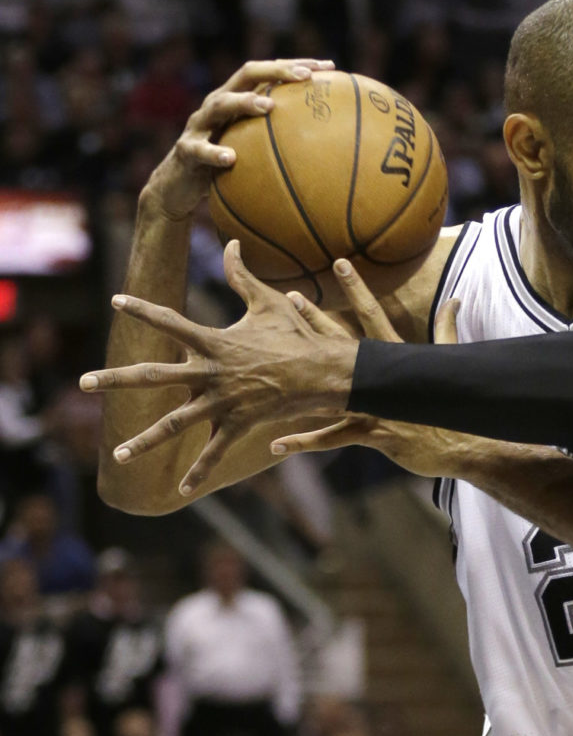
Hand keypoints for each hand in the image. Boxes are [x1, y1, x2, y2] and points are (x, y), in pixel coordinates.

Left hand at [79, 241, 357, 493]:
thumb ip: (243, 276)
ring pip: (176, 423)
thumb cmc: (298, 337)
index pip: (170, 322)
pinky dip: (200, 471)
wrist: (324, 373)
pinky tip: (180, 492)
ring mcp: (223, 401)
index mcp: (214, 342)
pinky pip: (215, 451)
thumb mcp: (270, 303)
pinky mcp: (239, 423)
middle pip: (154, 376)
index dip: (142, 310)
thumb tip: (232, 243)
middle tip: (84, 382)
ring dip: (146, 440)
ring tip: (119, 455)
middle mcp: (211, 373)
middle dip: (116, 379)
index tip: (116, 301)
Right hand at [143, 58, 333, 220]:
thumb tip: (329, 146)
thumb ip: (281, 139)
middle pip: (245, 75)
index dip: (295, 65)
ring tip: (268, 106)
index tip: (328, 66)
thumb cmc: (225, 165)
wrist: (178, 186)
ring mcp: (199, 125)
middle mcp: (217, 104)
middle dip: (275, 71)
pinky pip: (199, 150)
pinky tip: (231, 159)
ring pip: (219, 104)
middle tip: (304, 76)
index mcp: (237, 99)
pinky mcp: (186, 150)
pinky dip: (214, 153)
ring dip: (245, 103)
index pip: (268, 73)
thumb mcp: (253, 148)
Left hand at [270, 265, 474, 478]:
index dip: (357, 288)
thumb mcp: (450, 361)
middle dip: (317, 319)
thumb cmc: (451, 404)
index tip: (340, 264)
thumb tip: (455, 300)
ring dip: (298, 384)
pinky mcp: (370, 434)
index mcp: (398, 357)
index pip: (373, 314)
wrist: (460, 445)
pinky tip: (276, 443)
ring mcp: (373, 406)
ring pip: (329, 392)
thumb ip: (447, 329)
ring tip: (272, 373)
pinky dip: (304, 441)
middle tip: (293, 296)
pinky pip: (330, 438)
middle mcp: (380, 378)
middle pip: (343, 343)